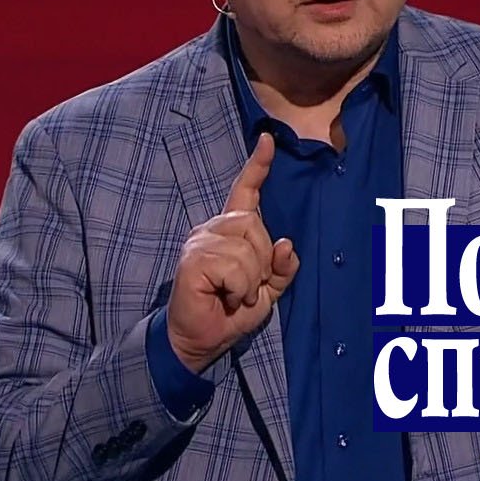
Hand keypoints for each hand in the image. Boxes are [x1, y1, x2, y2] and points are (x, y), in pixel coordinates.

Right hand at [166, 133, 299, 373]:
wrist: (201, 341)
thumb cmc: (230, 312)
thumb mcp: (267, 291)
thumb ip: (281, 268)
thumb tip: (286, 244)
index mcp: (230, 231)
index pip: (245, 192)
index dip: (257, 166)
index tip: (266, 140)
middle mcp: (212, 229)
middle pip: (254, 223)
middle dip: (262, 260)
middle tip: (247, 287)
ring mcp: (199, 242)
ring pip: (247, 247)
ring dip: (250, 280)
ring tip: (235, 295)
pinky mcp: (193, 260)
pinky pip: (235, 266)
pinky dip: (240, 288)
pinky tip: (226, 297)